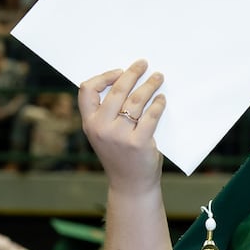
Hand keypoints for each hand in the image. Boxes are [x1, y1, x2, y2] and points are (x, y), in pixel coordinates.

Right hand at [77, 60, 165, 193]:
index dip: (103, 77)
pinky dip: (158, 104)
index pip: (87, 90)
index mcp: (89, 123)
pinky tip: (162, 99)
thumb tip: (128, 81)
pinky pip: (151, 116)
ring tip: (158, 77)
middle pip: (116, 91)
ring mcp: (119, 136)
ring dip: (149, 85)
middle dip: (132, 74)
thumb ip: (109, 113)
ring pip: (135, 101)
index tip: (119, 71)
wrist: (131, 185)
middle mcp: (101, 128)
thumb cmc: (121, 155)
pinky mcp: (138, 143)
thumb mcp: (105, 134)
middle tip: (143, 64)